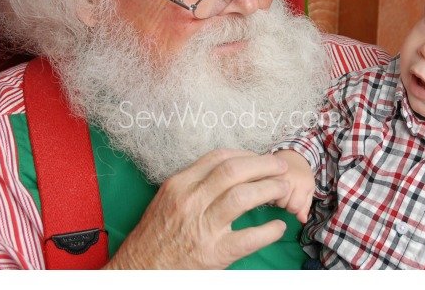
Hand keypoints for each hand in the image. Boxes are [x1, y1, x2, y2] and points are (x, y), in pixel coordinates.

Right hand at [105, 148, 290, 269]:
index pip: (219, 157)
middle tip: (281, 165)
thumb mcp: (168, 198)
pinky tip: (278, 227)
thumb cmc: (155, 235)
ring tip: (284, 188)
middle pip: (234, 171)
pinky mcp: (212, 254)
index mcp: (180, 184)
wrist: (139, 270)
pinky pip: (247, 238)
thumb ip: (194, 182)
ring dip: (269, 189)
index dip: (246, 154)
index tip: (260, 156)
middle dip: (263, 164)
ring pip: (242, 197)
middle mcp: (190, 201)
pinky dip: (267, 231)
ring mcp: (202, 227)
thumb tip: (229, 169)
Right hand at [269, 149, 315, 222]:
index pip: (294, 206)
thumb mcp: (309, 189)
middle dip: (283, 202)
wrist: (294, 155)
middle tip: (285, 194)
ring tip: (277, 190)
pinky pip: (262, 189)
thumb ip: (306, 206)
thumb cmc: (302, 176)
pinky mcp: (265, 172)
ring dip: (274, 198)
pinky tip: (269, 186)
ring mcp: (276, 174)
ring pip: (271, 198)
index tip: (293, 200)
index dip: (293, 207)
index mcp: (302, 183)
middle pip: (282, 203)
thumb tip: (302, 220)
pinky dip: (264, 190)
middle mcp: (289, 178)